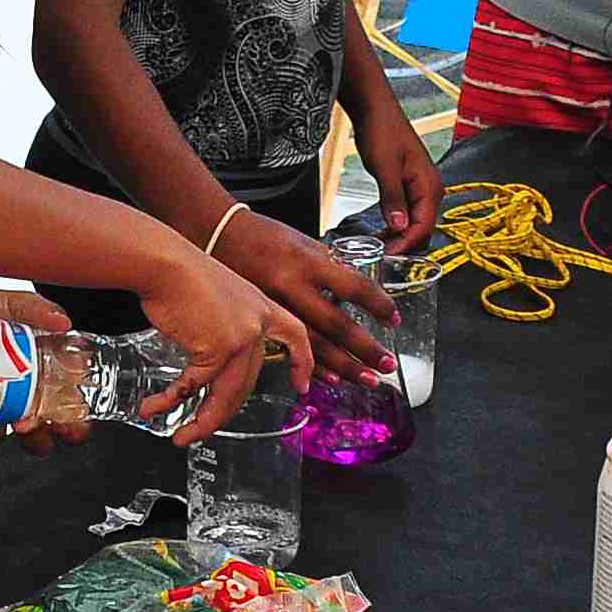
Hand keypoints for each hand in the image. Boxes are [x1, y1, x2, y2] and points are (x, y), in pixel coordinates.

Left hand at [0, 284, 83, 448]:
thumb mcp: (12, 304)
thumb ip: (37, 309)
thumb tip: (61, 322)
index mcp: (41, 378)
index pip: (68, 411)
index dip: (73, 424)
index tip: (68, 424)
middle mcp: (16, 398)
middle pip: (37, 434)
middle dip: (35, 438)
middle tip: (27, 424)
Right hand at [132, 252, 309, 445]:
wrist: (163, 262)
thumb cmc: (177, 272)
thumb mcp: (213, 295)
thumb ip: (220, 322)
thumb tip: (205, 352)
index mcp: (260, 306)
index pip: (295, 336)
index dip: (303, 363)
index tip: (302, 386)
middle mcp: (257, 324)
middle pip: (249, 382)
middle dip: (222, 413)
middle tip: (202, 428)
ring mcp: (242, 337)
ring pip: (226, 394)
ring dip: (202, 422)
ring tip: (182, 436)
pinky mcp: (219, 348)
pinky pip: (195, 385)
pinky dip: (172, 399)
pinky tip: (156, 405)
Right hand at [199, 216, 401, 382]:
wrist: (218, 233)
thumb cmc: (264, 237)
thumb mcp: (306, 243)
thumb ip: (332, 268)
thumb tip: (360, 292)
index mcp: (309, 261)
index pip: (355, 286)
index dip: (379, 305)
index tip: (393, 319)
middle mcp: (292, 284)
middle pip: (337, 324)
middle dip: (366, 348)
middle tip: (387, 364)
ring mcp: (274, 305)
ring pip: (314, 343)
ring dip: (344, 365)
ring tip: (367, 379)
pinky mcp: (259, 319)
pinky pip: (290, 348)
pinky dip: (312, 366)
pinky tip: (329, 378)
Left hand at [347, 102, 441, 250]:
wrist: (375, 109)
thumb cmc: (381, 131)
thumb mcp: (384, 167)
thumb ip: (393, 198)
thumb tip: (400, 227)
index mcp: (430, 185)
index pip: (423, 226)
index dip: (406, 245)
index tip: (387, 256)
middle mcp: (431, 188)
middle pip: (423, 229)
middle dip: (404, 245)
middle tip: (380, 256)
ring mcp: (421, 187)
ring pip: (415, 223)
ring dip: (399, 237)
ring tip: (378, 247)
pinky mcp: (410, 185)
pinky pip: (408, 213)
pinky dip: (396, 225)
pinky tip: (381, 232)